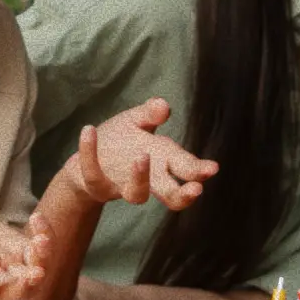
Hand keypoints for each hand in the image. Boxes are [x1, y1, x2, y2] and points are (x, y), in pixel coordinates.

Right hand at [0, 208, 51, 299]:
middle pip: (11, 294)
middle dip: (26, 286)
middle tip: (36, 272)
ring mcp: (4, 262)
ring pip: (31, 273)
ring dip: (41, 261)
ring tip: (42, 240)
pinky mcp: (16, 246)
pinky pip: (36, 248)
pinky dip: (43, 235)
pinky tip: (38, 218)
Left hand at [71, 98, 215, 210]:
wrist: (90, 158)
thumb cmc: (121, 140)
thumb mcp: (136, 121)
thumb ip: (149, 113)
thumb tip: (163, 104)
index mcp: (163, 160)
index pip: (185, 169)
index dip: (198, 171)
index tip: (211, 169)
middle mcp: (148, 178)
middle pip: (170, 194)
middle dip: (182, 193)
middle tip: (195, 189)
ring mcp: (123, 186)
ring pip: (137, 194)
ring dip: (140, 178)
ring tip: (141, 157)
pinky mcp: (99, 186)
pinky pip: (94, 174)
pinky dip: (90, 152)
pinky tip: (88, 130)